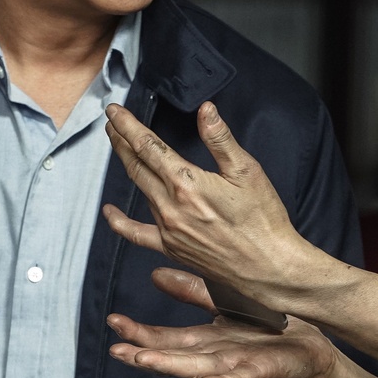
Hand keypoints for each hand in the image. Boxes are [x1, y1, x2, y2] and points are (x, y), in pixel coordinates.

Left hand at [102, 102, 326, 304]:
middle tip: (112, 123)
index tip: (114, 111)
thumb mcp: (247, 171)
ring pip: (139, 190)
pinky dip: (119, 222)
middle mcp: (170, 206)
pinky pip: (136, 234)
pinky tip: (109, 213)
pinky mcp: (171, 249)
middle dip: (121, 141)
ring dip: (127, 166)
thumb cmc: (262, 220)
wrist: (268, 268)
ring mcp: (168, 230)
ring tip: (120, 148)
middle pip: (136, 165)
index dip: (128, 126)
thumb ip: (220, 139)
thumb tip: (205, 110)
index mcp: (186, 183)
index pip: (147, 146)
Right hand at [108, 268, 341, 377]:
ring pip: (198, 369)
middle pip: (174, 357)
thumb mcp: (224, 304)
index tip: (113, 322)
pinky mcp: (261, 370)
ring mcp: (236, 366)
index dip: (139, 332)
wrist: (311, 348)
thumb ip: (191, 292)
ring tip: (145, 362)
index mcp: (205, 341)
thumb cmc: (266, 330)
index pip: (164, 338)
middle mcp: (215, 356)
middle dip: (145, 355)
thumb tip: (155, 275)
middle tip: (117, 351)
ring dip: (171, 368)